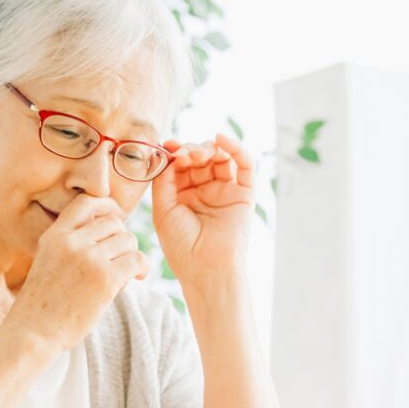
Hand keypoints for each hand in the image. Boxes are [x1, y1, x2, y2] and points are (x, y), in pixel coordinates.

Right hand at [4, 194, 149, 352]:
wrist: (34, 332)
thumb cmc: (42, 303)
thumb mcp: (47, 260)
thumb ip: (70, 243)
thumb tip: (108, 230)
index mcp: (55, 235)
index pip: (85, 203)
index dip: (106, 205)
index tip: (117, 215)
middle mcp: (72, 242)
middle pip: (113, 222)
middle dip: (122, 237)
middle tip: (121, 256)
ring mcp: (89, 259)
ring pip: (128, 239)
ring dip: (131, 254)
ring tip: (127, 271)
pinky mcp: (105, 279)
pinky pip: (136, 260)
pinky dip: (142, 267)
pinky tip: (137, 277)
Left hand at [151, 132, 254, 282]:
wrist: (205, 268)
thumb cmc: (181, 245)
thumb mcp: (163, 208)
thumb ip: (164, 179)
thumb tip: (170, 153)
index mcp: (184, 194)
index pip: (181, 163)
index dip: (175, 151)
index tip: (167, 146)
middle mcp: (205, 189)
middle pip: (200, 156)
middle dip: (190, 149)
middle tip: (183, 154)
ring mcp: (225, 190)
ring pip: (220, 156)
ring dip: (208, 148)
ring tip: (197, 154)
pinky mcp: (244, 193)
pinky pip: (245, 164)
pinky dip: (236, 147)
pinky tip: (222, 139)